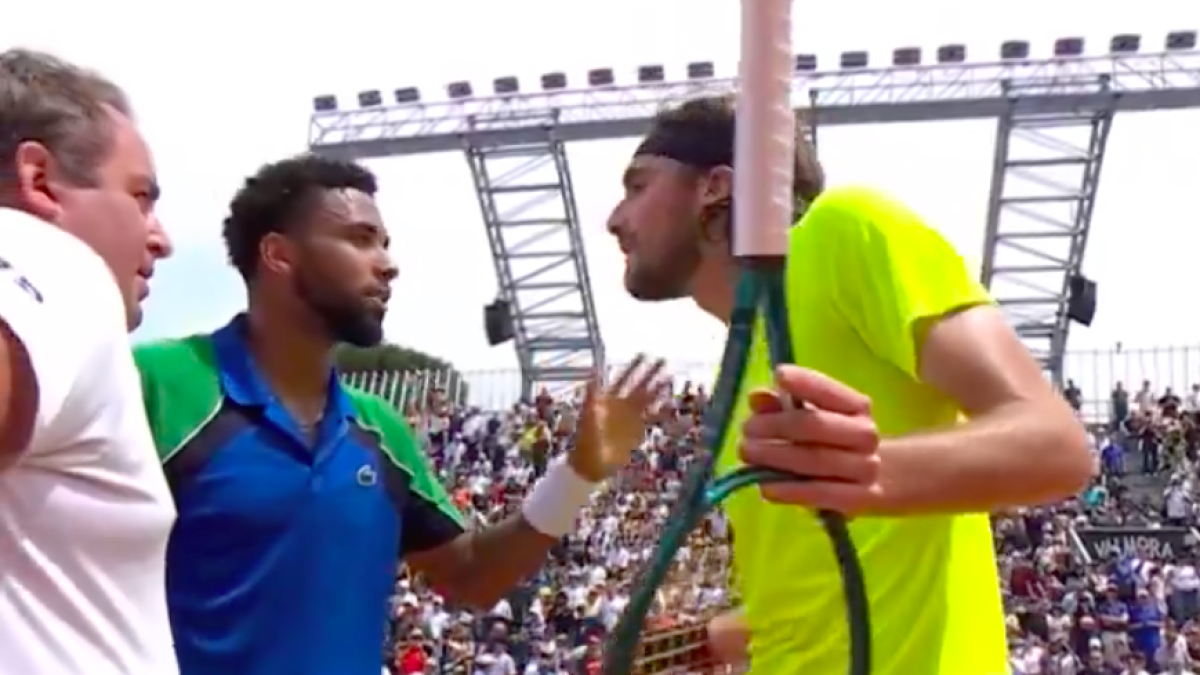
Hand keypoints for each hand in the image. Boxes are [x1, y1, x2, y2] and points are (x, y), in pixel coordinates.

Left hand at [571, 354, 668, 481]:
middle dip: (650, 373)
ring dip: (658, 389)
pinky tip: (671, 404)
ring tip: (670, 378)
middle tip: (663, 360)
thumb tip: (592, 375)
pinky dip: (662, 411)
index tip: (644, 354)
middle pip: (638, 385)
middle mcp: (621, 405)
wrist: (591, 464)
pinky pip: (652, 417)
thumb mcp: (587, 416)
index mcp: (608, 399)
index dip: (633, 367)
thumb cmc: (586, 440)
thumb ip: (591, 396)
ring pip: (647, 399)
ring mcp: (630, 417)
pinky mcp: (637, 430)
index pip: (623, 379)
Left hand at [739, 365, 882, 514]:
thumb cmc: (830, 441)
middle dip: (776, 425)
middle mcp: (865, 434)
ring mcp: (866, 468)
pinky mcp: (859, 499)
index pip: (829, 391)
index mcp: (857, 406)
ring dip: (775, 456)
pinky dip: (790, 490)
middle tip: (746, 428)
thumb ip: (781, 405)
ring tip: (747, 452)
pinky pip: (820, 493)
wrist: (872, 480)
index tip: (779, 375)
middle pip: (816, 425)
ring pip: (815, 460)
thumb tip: (757, 397)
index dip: (804, 381)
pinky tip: (766, 487)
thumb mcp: (810, 416)